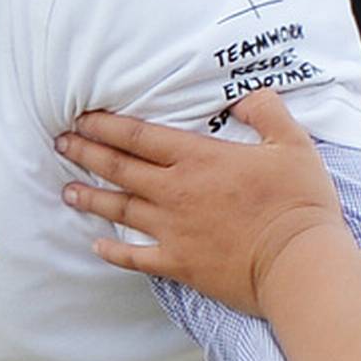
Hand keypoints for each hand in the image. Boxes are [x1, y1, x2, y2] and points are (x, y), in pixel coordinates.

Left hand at [55, 90, 343, 315]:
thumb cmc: (298, 202)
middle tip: (62, 143)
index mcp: (198, 158)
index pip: (140, 135)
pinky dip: (113, 251)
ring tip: (67, 190)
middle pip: (119, 168)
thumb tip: (247, 97)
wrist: (298, 263)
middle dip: (86, 152)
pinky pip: (136, 257)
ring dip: (91, 198)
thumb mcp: (293, 144)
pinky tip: (96, 245)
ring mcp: (173, 230)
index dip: (107, 124)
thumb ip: (267, 112)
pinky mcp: (179, 264)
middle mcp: (176, 191)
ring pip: (120, 209)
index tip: (83, 117)